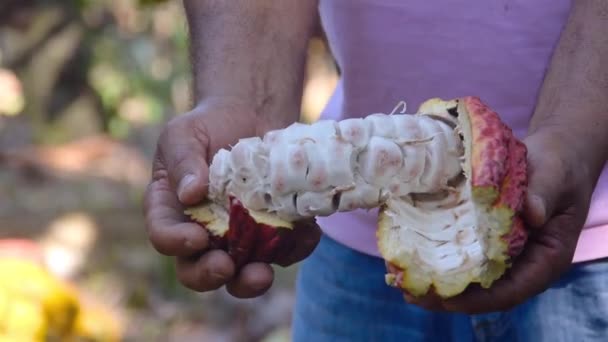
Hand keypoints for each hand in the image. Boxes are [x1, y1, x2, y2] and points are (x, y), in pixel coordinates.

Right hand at [143, 99, 320, 297]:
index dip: (176, 242)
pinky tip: (305, 236)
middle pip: (197, 269)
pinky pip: (284, 251)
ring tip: (262, 273)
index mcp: (171, 211)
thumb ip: (182, 162)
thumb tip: (190, 194)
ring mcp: (239, 236)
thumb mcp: (183, 134)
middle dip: (210, 275)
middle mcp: (202, 231)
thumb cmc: (208, 125)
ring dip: (250, 280)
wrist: (250, 114)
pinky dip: (295, 248)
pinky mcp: (272, 231)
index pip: (164, 235)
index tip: (197, 237)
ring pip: (241, 273)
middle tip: (225, 266)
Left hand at [399, 127, 598, 313]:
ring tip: (401, 280)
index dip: (480, 299)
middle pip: (484, 291)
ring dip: (436, 281)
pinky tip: (409, 255)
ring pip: (469, 277)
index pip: (513, 290)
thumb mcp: (556, 174)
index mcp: (546, 258)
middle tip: (412, 293)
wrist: (554, 154)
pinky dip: (437, 257)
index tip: (448, 300)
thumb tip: (531, 213)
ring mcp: (502, 252)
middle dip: (448, 296)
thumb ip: (544, 192)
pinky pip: (462, 253)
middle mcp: (522, 262)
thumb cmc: (559, 166)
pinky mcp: (485, 237)